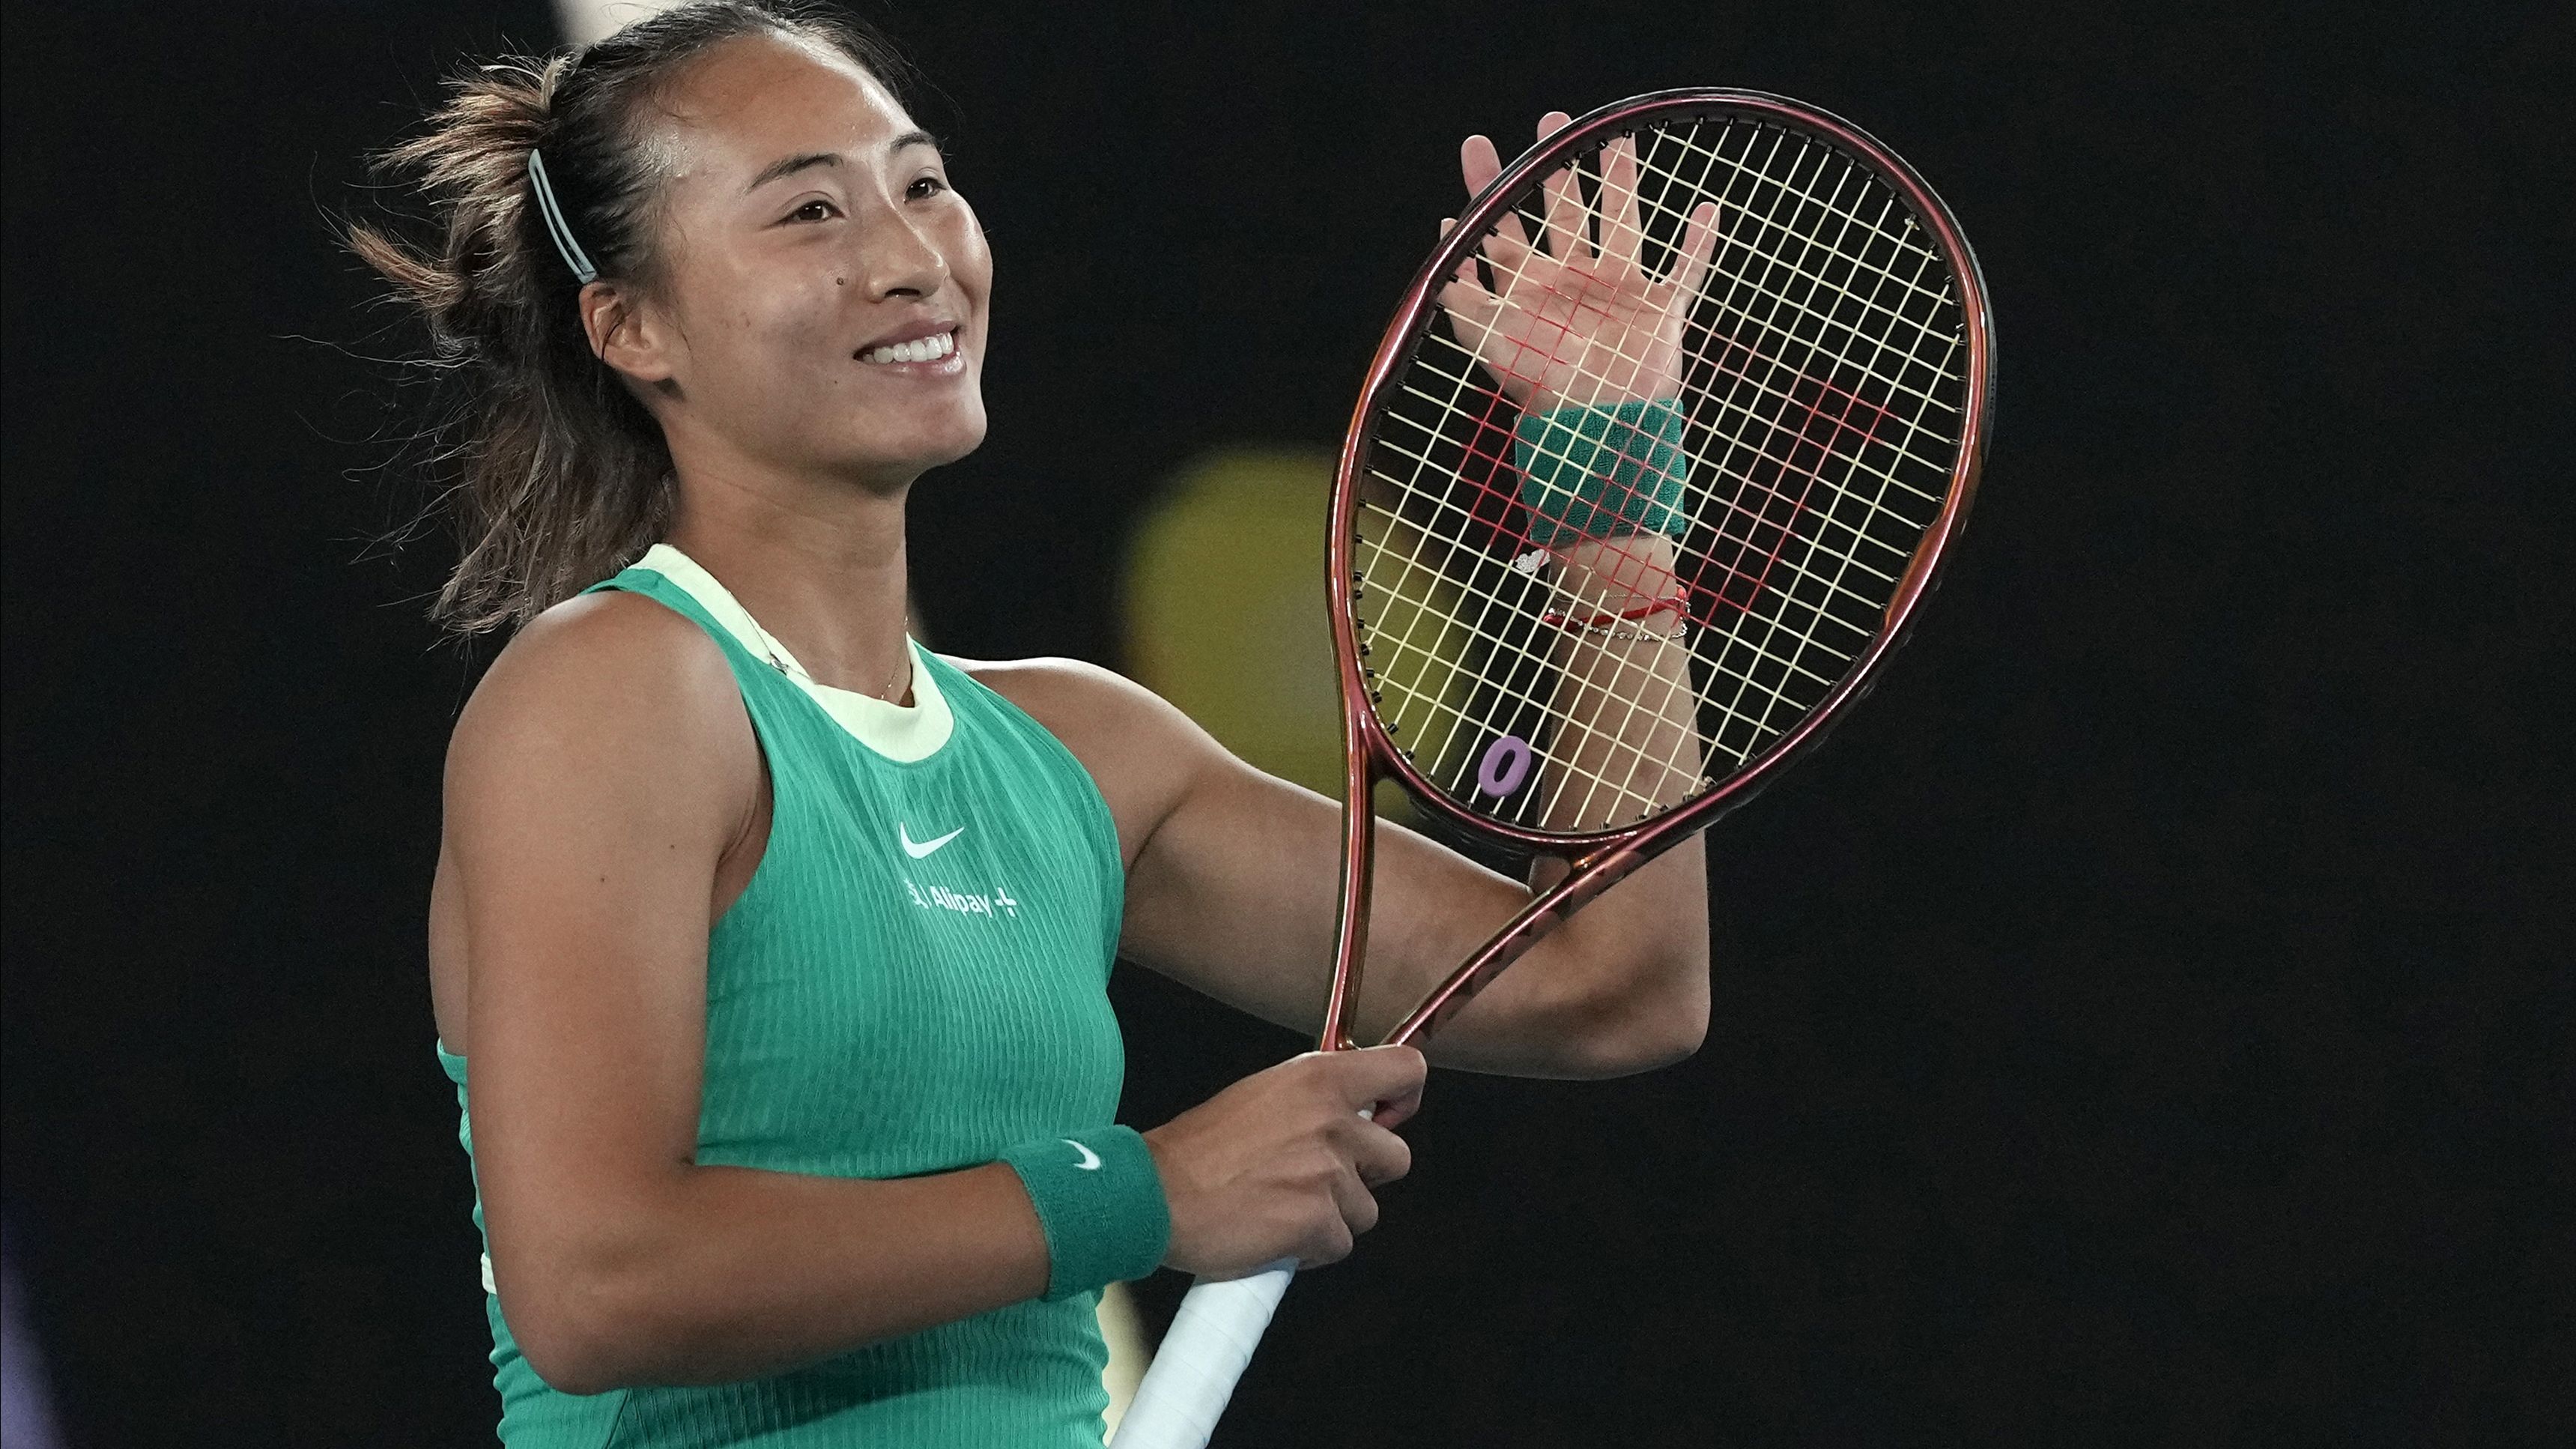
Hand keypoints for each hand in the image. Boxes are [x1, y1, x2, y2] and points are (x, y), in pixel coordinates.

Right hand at [1143, 1045, 1425, 1277]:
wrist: (1155, 1195)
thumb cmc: (1198, 1150)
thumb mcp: (1260, 1095)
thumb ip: (1312, 1100)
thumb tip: (1349, 1116)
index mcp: (1319, 1078)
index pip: (1405, 1070)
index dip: (1404, 1098)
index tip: (1386, 1118)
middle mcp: (1333, 1120)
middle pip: (1397, 1158)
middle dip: (1364, 1176)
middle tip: (1316, 1180)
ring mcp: (1329, 1173)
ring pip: (1367, 1209)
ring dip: (1332, 1217)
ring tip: (1282, 1208)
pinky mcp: (1319, 1222)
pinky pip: (1340, 1245)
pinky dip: (1311, 1249)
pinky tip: (1274, 1234)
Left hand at [1439, 112, 1721, 410]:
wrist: (1594, 430)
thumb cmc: (1540, 389)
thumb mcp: (1490, 340)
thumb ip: (1465, 296)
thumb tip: (1447, 245)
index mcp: (1529, 286)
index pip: (1503, 224)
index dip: (1488, 186)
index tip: (1476, 146)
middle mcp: (1572, 280)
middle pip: (1561, 209)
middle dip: (1552, 167)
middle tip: (1550, 120)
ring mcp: (1618, 291)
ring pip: (1622, 221)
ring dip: (1622, 180)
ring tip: (1616, 138)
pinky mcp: (1660, 310)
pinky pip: (1686, 269)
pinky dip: (1699, 242)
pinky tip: (1707, 208)